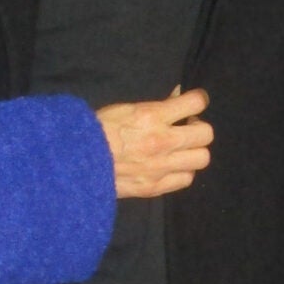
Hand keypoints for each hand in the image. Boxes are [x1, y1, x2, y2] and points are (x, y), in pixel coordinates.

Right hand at [95, 87, 212, 198]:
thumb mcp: (126, 108)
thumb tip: (177, 97)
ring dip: (194, 151)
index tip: (194, 103)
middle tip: (187, 128)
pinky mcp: (156, 186)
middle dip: (198, 128)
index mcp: (152, 116)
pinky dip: (183, 171)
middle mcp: (162, 141)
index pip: (195, 103)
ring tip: (181, 149)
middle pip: (206, 134)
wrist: (77, 163)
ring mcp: (161, 167)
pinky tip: (172, 166)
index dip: (199, 100)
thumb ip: (155, 106)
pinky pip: (186, 179)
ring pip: (202, 159)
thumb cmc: (97, 130)